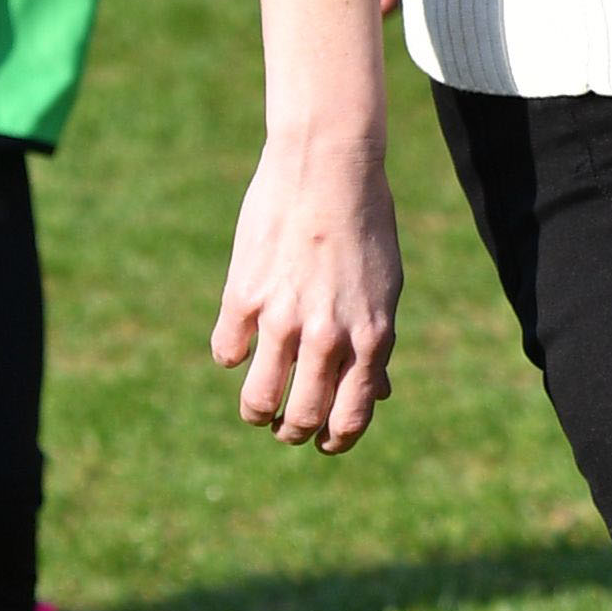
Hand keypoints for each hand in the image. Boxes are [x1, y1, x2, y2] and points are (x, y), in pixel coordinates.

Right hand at [215, 129, 401, 449]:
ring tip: (258, 405)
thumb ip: (375, 345)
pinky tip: (238, 343)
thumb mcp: (385, 289)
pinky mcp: (242, 297)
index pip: (352, 417)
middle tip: (285, 426)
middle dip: (292, 432)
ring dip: (257, 411)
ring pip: (258, 400)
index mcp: (371, 338)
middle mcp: (328, 337)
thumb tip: (379, 394)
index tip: (324, 443)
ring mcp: (282, 319)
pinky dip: (231, 355)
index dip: (336, 440)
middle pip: (302, 418)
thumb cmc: (364, 227)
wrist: (328, 167)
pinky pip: (226, 354)